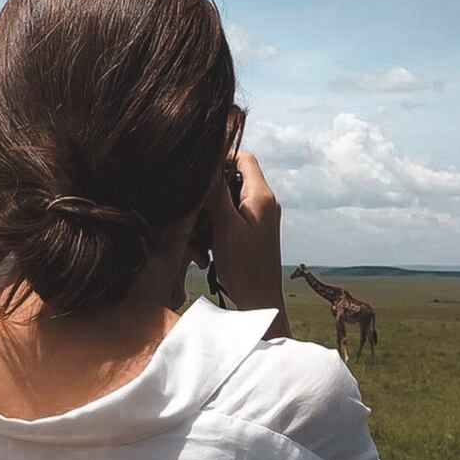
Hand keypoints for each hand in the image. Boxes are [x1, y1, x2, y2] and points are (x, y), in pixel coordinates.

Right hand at [206, 151, 291, 338]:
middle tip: (194, 210)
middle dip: (210, 193)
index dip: (221, 157)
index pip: (244, 157)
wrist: (260, 302)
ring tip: (200, 240)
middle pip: (233, 179)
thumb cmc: (244, 268)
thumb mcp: (225, 226)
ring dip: (209, 216)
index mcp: (262, 196)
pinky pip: (230, 221)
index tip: (198, 172)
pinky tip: (205, 252)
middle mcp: (265, 204)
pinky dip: (215, 230)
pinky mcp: (253, 234)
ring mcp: (260, 219)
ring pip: (228, 202)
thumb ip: (216, 192)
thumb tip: (209, 161)